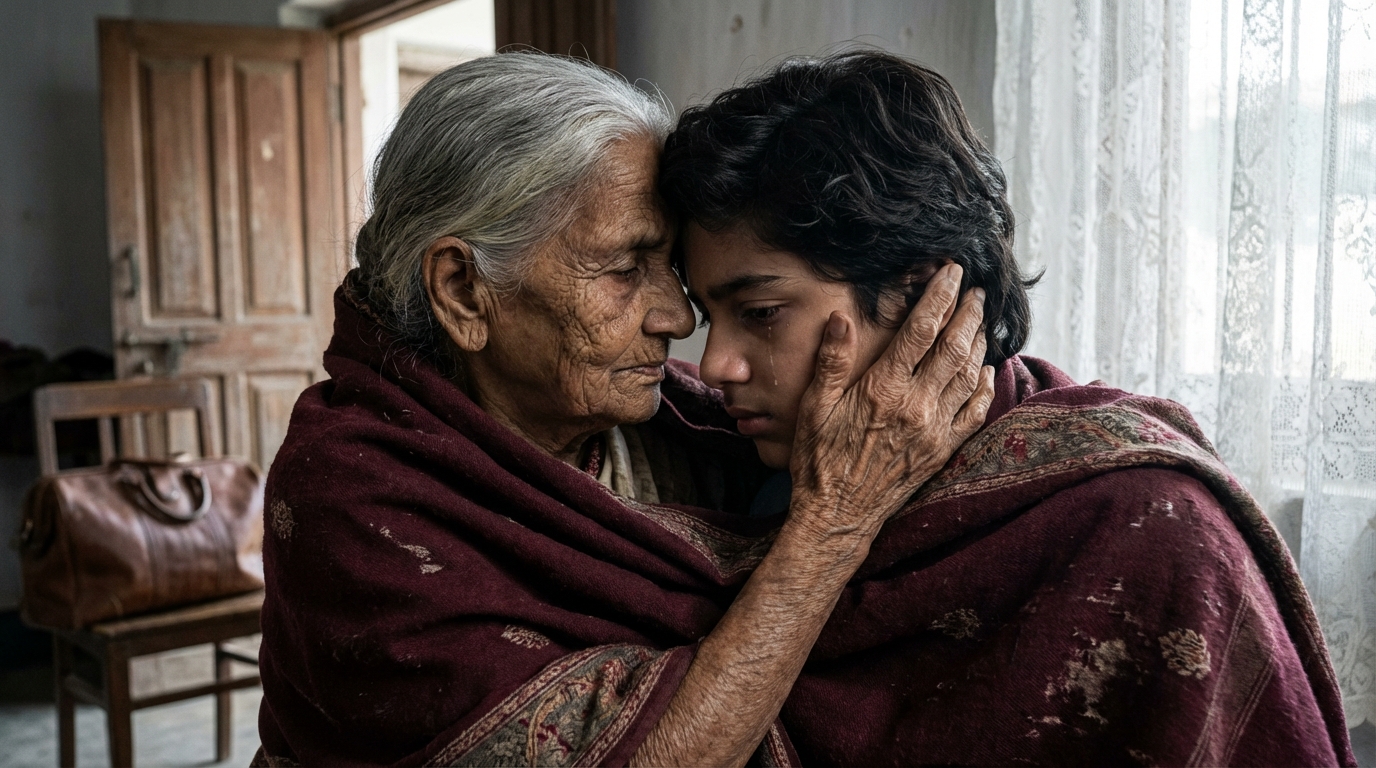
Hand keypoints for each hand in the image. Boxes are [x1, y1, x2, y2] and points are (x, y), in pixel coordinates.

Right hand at [788, 263, 993, 544]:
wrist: (838, 516)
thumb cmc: (819, 462)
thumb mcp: (814, 408)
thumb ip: (831, 361)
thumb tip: (841, 317)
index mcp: (883, 389)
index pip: (921, 330)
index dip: (940, 296)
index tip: (952, 273)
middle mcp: (916, 406)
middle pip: (953, 347)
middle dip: (968, 314)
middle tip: (977, 292)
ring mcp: (934, 430)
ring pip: (968, 376)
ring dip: (978, 344)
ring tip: (981, 321)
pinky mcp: (941, 450)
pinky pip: (974, 413)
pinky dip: (984, 388)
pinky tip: (985, 371)